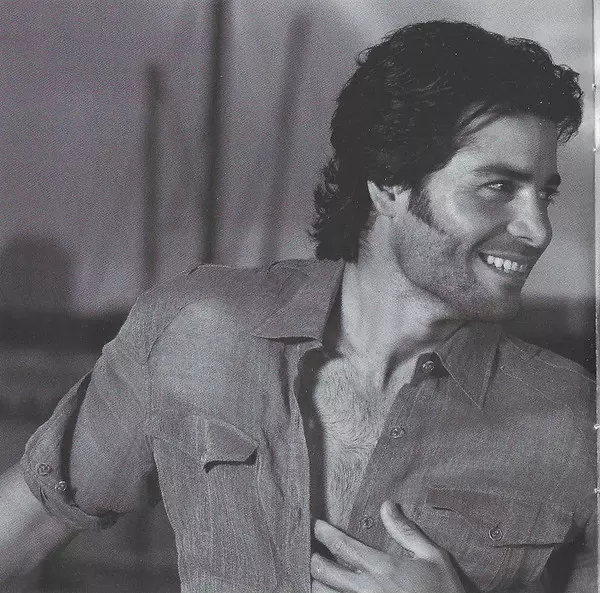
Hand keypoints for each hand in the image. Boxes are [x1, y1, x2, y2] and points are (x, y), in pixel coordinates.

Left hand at [310, 501, 465, 592]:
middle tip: (314, 552)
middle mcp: (366, 590)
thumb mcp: (433, 558)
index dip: (324, 534)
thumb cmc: (444, 592)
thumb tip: (386, 506)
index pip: (342, 547)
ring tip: (320, 576)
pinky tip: (334, 592)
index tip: (316, 526)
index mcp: (381, 568)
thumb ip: (406, 532)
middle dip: (315, 560)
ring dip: (319, 584)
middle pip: (324, 572)